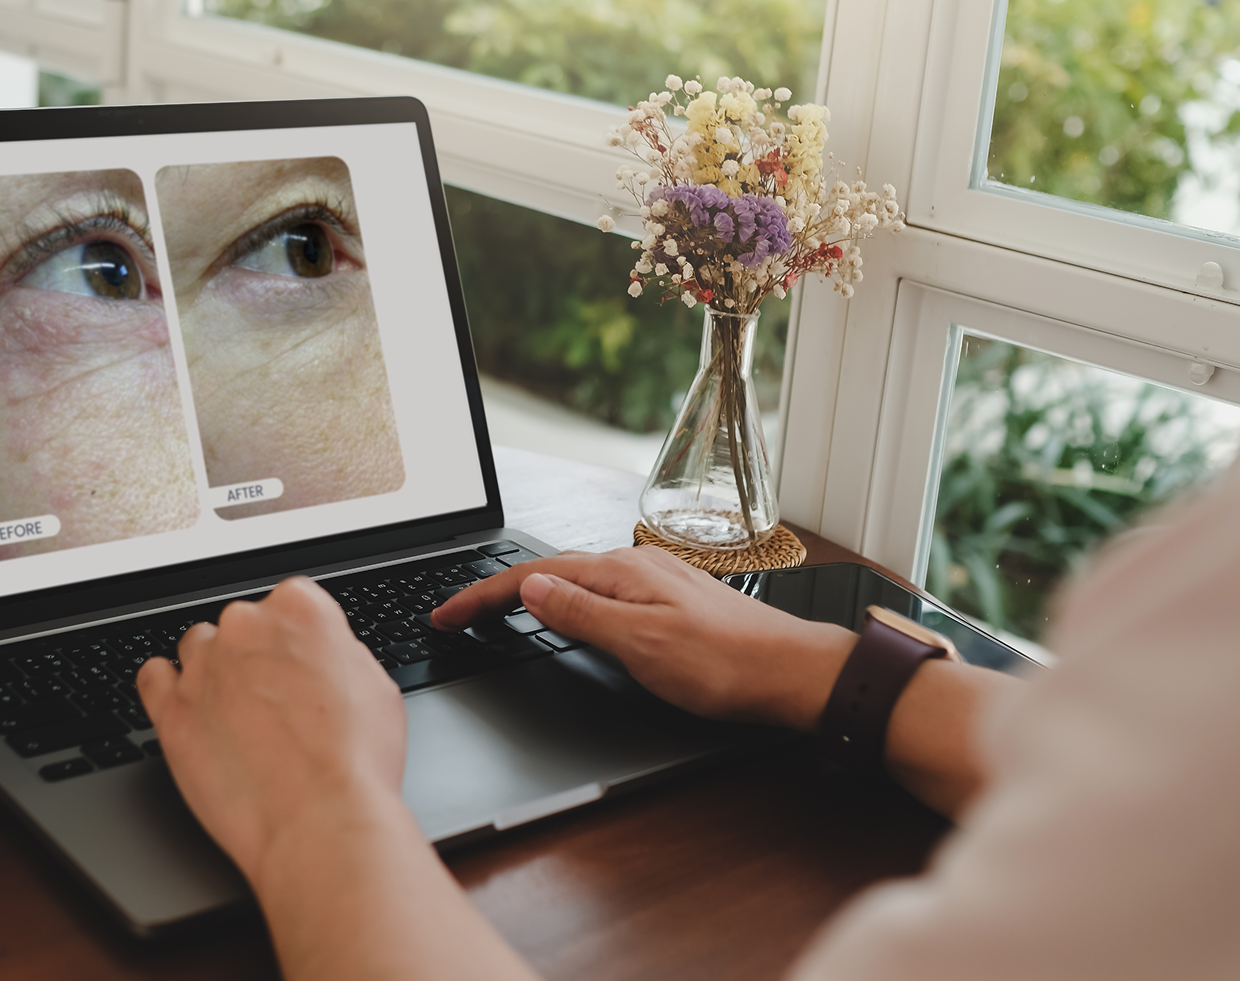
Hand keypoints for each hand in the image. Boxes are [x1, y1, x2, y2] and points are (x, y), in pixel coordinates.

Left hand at [136, 576, 408, 884]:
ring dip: (215, 671)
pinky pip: (153, 677)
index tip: (301, 664)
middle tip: (278, 702)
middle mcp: (246, 627)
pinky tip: (188, 705)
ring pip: (198, 647)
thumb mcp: (374, 687)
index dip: (298, 640)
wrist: (320, 822)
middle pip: (243, 624)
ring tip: (238, 715)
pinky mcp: (171, 709)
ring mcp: (203, 667)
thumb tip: (322, 655)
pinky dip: (166, 685)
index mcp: (300, 609)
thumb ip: (337, 654)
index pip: (290, 601)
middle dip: (257, 656)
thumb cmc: (353, 763)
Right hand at [431, 546, 855, 730]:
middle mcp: (634, 566)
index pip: (532, 576)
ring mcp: (653, 581)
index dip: (481, 596)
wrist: (793, 673)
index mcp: (620, 572)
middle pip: (549, 571)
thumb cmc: (725, 664)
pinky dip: (566, 600)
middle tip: (457, 613)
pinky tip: (568, 613)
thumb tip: (530, 588)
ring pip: (575, 580)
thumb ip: (581, 613)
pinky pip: (600, 591)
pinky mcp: (668, 601)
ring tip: (495, 609)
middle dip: (496, 590)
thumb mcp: (641, 644)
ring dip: (530, 593)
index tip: (445, 614)